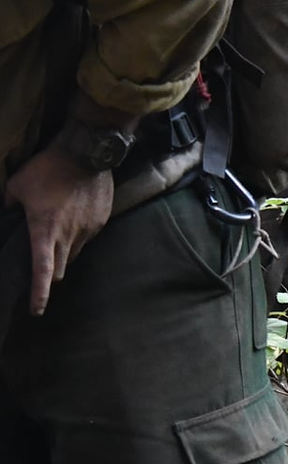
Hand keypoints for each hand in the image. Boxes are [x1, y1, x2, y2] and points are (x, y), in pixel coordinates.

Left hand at [4, 145, 113, 315]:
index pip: (42, 272)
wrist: (86, 153)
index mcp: (44, 232)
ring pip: (75, 254)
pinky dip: (78, 236)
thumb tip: (8, 212)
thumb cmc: (48, 168)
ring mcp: (88, 229)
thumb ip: (9, 204)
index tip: (36, 310)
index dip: (39, 294)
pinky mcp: (101, 221)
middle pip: (61, 269)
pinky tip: (74, 218)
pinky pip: (88, 237)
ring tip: (58, 234)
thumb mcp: (17, 185)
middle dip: (51, 274)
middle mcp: (68, 236)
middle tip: (43, 267)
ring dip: (65, 253)